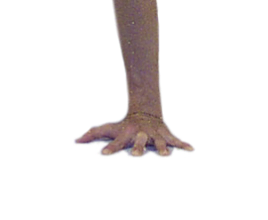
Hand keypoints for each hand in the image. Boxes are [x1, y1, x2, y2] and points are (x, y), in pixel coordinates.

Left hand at [76, 112, 192, 155]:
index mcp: (127, 134)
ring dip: (162, 147)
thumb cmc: (126, 125)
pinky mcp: (165, 135)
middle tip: (136, 155)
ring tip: (165, 155)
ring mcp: (154, 135)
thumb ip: (94, 134)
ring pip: (159, 141)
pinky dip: (183, 144)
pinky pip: (175, 140)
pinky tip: (191, 149)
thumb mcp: (110, 128)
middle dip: (138, 147)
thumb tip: (76, 140)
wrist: (146, 111)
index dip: (110, 147)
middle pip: (139, 141)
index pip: (116, 141)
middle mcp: (141, 134)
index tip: (103, 154)